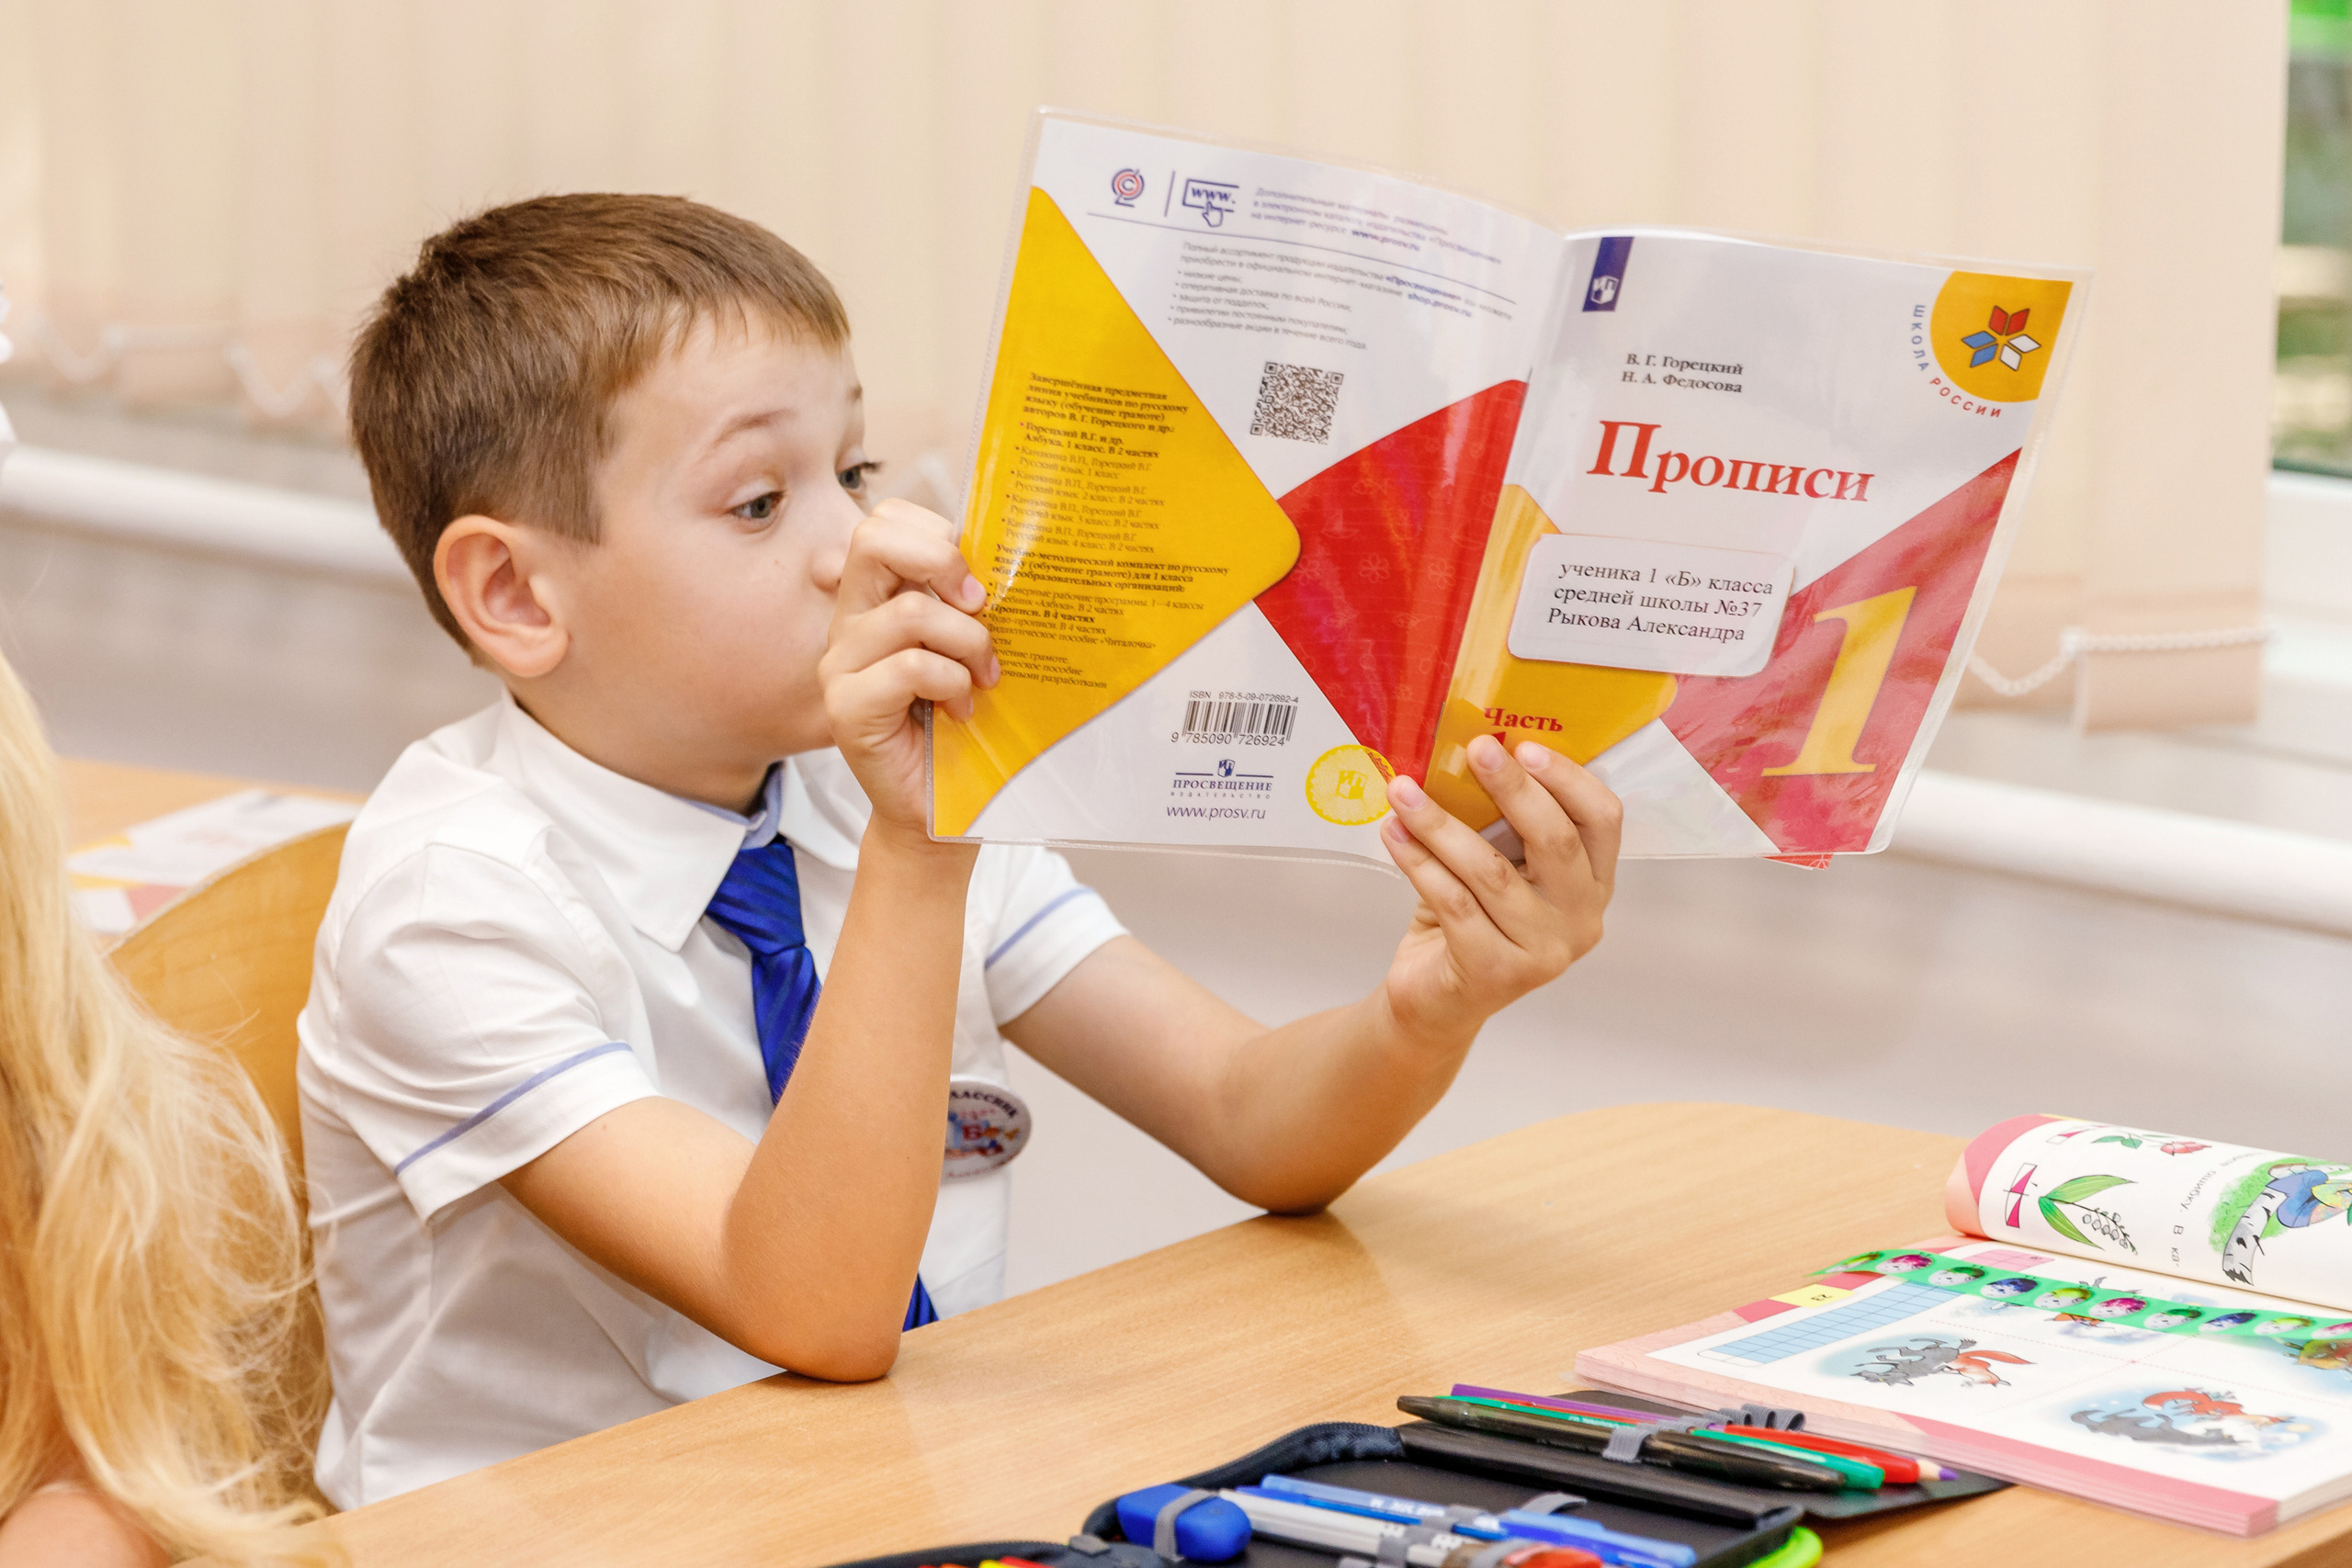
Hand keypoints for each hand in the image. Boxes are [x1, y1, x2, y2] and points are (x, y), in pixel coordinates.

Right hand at [818, 499, 998, 838]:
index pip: (886, 521)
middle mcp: (848, 623)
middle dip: (942, 558)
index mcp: (875, 599)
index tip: (977, 580)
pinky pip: (909, 666)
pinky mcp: (845, 707)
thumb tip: (1006, 559)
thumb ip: (969, 603)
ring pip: (909, 611)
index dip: (937, 533)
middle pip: (875, 538)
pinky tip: (961, 710)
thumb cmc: (961, 728)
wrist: (940, 810)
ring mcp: (839, 664)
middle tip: (981, 604)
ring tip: (984, 678)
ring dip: (967, 641)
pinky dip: (951, 683)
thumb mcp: (970, 649)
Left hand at [1375, 734, 1620, 1046]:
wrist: (1434, 1000)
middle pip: (1555, 840)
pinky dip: (1418, 861)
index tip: (1523, 744)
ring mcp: (1543, 952)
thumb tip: (1474, 751)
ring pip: (1491, 870)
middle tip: (1474, 750)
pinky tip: (1393, 832)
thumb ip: (1501, 823)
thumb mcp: (1497, 865)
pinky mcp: (1496, 972)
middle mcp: (1581, 920)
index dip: (1568, 778)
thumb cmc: (1469, 920)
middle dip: (1512, 788)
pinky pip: (1453, 902)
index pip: (1602, 820)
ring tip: (1403, 790)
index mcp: (1593, 884)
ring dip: (1441, 822)